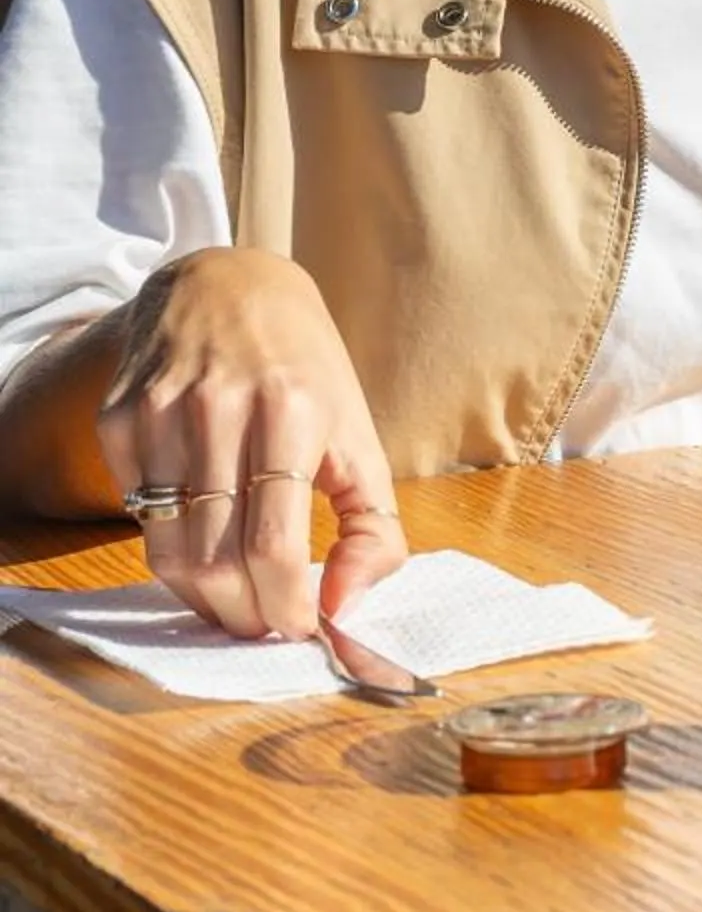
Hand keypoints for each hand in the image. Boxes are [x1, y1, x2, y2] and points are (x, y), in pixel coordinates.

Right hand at [96, 249, 406, 639]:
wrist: (228, 284)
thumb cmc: (305, 371)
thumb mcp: (359, 435)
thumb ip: (373, 526)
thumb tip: (343, 608)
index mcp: (293, 410)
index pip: (273, 545)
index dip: (284, 606)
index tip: (299, 627)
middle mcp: (221, 406)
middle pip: (217, 559)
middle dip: (245, 614)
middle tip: (265, 622)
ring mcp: (160, 411)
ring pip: (169, 551)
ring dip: (205, 597)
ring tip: (236, 597)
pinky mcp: (119, 417)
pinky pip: (138, 516)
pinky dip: (170, 550)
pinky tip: (201, 538)